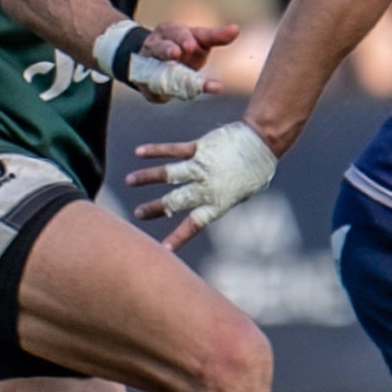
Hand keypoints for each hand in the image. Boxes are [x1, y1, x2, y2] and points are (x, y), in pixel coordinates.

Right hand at [90, 20, 227, 102]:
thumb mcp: (199, 39)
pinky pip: (150, 84)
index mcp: (173, 31)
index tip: (191, 45)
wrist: (153, 59)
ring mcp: (148, 61)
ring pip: (153, 67)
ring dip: (159, 72)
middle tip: (177, 53)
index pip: (181, 33)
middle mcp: (158, 43)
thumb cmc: (183, 47)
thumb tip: (236, 29)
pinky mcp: (144, 78)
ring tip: (168, 74)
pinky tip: (162, 95)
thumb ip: (216, 36)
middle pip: (163, 46)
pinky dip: (155, 89)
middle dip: (168, 49)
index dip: (185, 39)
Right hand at [128, 121, 278, 251]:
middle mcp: (206, 187)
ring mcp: (201, 166)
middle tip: (137, 214)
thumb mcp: (242, 195)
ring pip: (168, 174)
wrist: (262, 142)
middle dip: (154, 208)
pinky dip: (154, 150)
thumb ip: (221, 201)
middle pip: (174, 201)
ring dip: (146, 177)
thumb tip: (207, 206)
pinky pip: (173, 150)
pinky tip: (139, 152)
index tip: (163, 250)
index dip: (178, 237)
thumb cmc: (255, 170)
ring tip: (129, 181)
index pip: (193, 224)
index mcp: (217, 203)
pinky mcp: (199, 148)